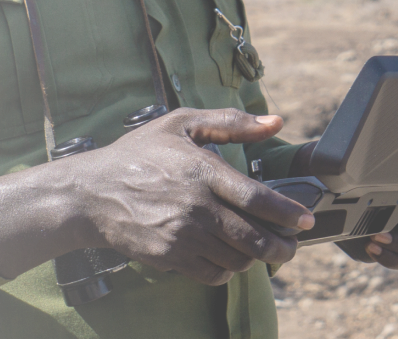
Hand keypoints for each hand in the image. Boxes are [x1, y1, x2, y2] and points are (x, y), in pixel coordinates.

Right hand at [0, 108, 313, 284]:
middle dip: (283, 246)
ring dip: (256, 257)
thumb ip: (230, 123)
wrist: (92, 193)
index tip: (306, 220)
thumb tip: (275, 122)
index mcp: (202, 171)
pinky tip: (230, 256)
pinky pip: (214, 273)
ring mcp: (182, 236)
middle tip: (293, 246)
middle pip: (255, 237)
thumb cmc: (138, 153)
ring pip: (238, 258)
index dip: (288, 213)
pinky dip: (229, 270)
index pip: (257, 199)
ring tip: (262, 249)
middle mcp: (195, 207)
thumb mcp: (180, 124)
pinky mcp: (171, 257)